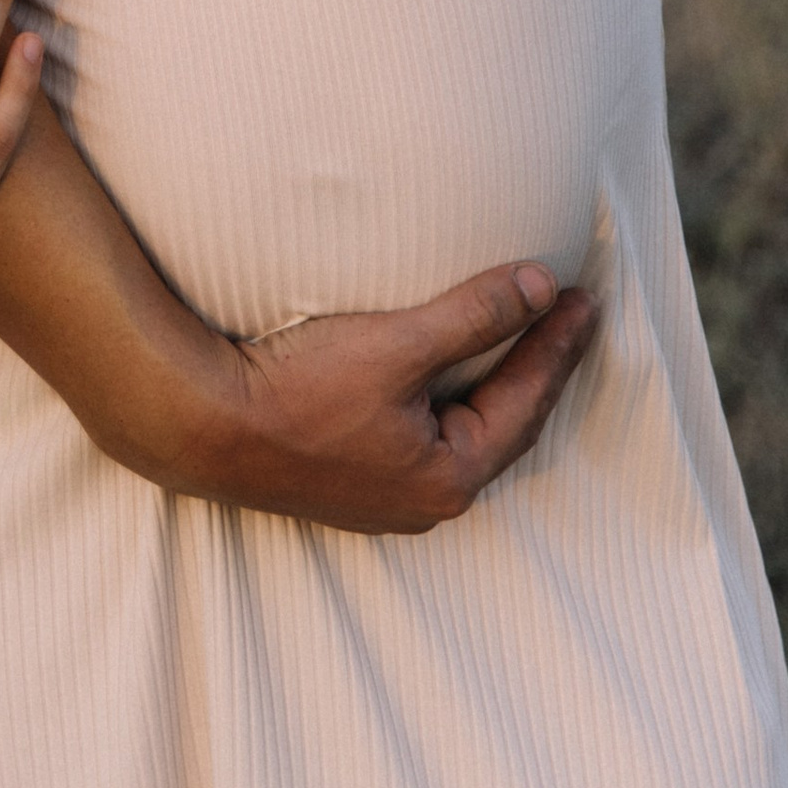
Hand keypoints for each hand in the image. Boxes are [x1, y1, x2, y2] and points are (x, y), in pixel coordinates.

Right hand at [182, 263, 599, 534]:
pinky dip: (448, 397)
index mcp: (449, 477)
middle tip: (566, 318)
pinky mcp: (350, 476)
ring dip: (492, 383)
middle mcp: (424, 498)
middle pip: (501, 424)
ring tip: (518, 342)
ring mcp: (385, 494)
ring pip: (462, 431)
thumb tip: (540, 288)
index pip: (526, 400)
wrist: (203, 424)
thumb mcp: (397, 345)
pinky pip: (424, 434)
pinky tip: (442, 376)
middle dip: (536, 369)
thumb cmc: (298, 392)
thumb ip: (473, 316)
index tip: (584, 299)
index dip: (557, 345)